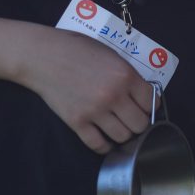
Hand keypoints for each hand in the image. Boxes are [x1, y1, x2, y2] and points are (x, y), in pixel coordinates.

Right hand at [19, 28, 153, 153]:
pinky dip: (105, 145)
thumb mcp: (111, 55)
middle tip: (132, 118)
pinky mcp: (76, 122)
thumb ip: (128, 76)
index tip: (145, 106)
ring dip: (123, 134)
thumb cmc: (77, 49)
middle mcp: (113, 96)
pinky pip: (98, 144)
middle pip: (140, 124)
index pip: (152, 103)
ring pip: (123, 137)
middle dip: (140, 123)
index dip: (151, 106)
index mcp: (125, 76)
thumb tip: (144, 96)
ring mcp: (94, 111)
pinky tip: (105, 139)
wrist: (42, 55)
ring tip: (118, 127)